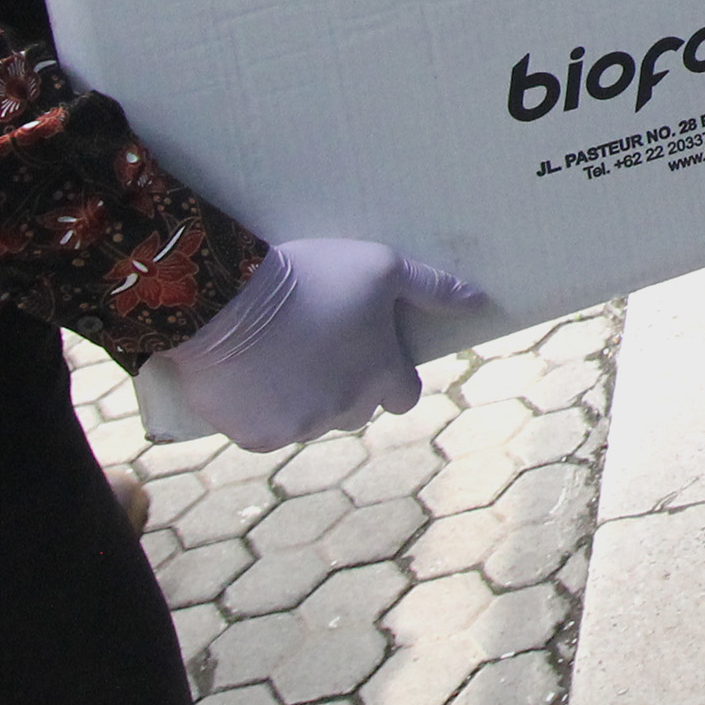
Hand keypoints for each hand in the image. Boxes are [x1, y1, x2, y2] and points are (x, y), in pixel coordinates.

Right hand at [135, 239, 490, 451]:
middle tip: (318, 346)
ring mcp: (301, 428)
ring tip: (281, 355)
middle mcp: (347, 411)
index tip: (368, 351)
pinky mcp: (256, 438)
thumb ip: (432, 287)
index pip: (404, 395)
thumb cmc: (311, 277)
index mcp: (382, 377)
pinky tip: (251, 375)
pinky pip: (269, 431)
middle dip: (346, 386)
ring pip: (313, 421)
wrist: (225, 299)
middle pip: (358, 410)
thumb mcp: (380, 267)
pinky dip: (263, 411)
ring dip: (305, 399)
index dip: (390, 374)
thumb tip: (478, 301)